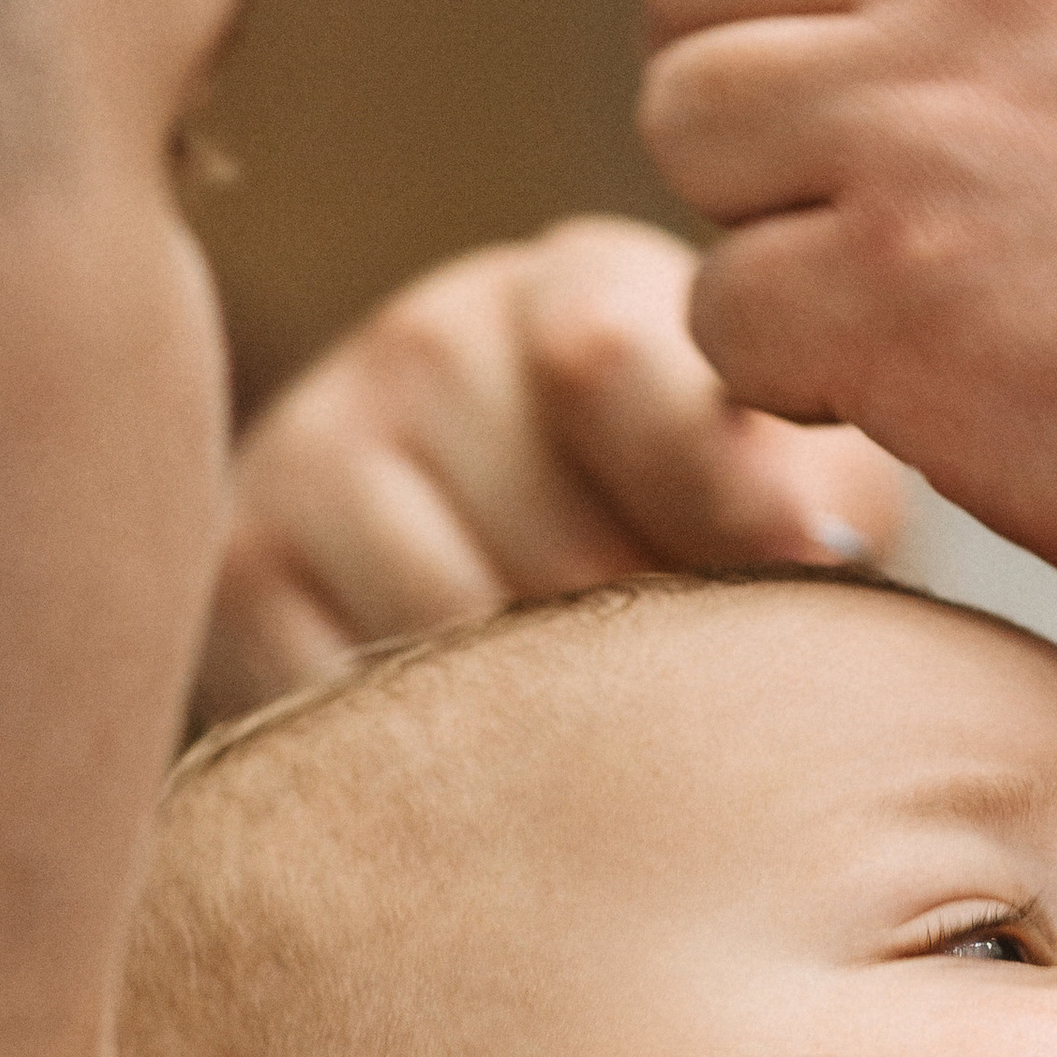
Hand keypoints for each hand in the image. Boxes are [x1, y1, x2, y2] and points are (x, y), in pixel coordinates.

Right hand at [196, 217, 905, 724]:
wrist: (545, 608)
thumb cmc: (720, 544)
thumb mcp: (799, 486)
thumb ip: (811, 486)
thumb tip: (810, 546)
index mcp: (580, 285)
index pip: (609, 361)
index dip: (720, 502)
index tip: (806, 580)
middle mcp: (427, 341)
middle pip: (550, 547)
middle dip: (647, 657)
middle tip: (708, 715)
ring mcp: (314, 448)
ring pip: (452, 642)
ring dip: (549, 728)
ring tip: (609, 755)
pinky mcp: (244, 570)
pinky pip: (350, 705)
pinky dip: (437, 765)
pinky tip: (497, 771)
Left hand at [638, 0, 1056, 636]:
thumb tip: (915, 13)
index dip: (810, 26)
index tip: (883, 131)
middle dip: (754, 121)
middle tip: (857, 235)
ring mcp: (923, 118)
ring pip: (688, 137)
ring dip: (761, 239)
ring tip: (888, 322)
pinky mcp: (892, 293)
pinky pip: (721, 316)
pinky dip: (787, 381)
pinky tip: (906, 409)